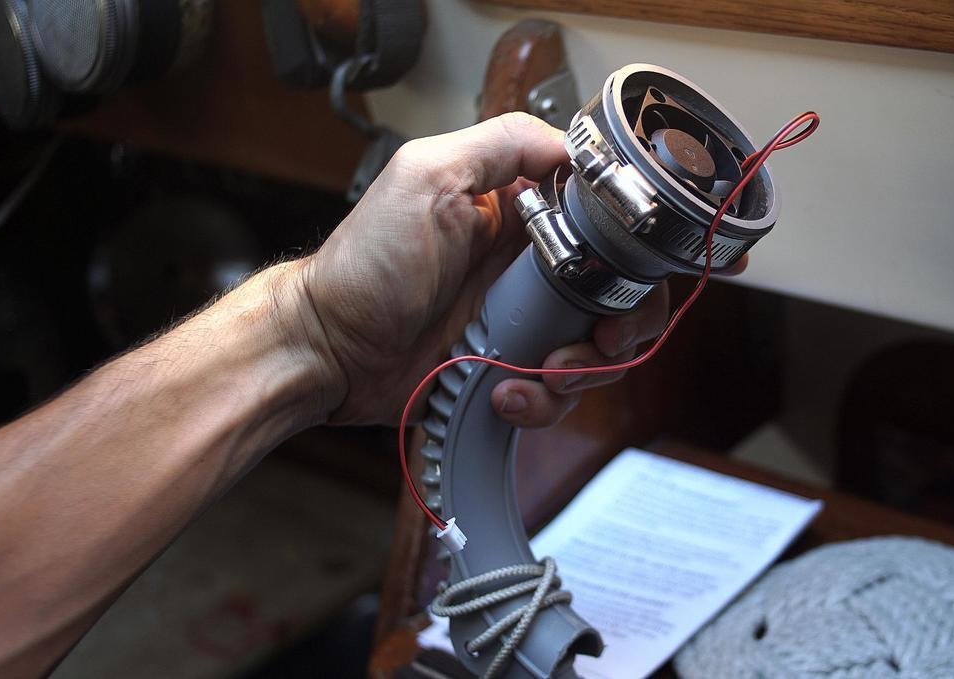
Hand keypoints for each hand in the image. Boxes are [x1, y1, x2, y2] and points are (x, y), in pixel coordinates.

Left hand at [291, 113, 669, 426]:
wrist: (327, 352)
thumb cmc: (363, 267)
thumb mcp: (426, 177)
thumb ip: (501, 145)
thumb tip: (573, 144)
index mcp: (518, 211)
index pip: (605, 222)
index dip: (626, 253)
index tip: (619, 278)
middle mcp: (530, 266)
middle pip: (618, 293)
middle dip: (620, 325)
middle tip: (600, 340)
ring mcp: (522, 322)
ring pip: (594, 350)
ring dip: (580, 370)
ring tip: (539, 373)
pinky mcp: (509, 371)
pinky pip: (554, 393)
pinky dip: (539, 401)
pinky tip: (504, 393)